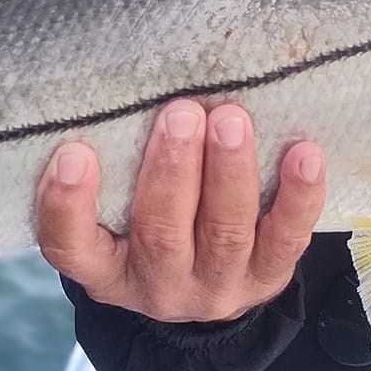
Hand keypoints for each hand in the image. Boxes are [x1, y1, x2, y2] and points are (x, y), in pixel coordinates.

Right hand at [35, 100, 327, 322]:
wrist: (204, 283)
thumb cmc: (146, 221)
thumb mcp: (113, 211)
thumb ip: (111, 164)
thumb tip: (123, 82)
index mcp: (103, 269)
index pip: (69, 247)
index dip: (66, 205)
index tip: (72, 153)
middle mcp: (156, 286)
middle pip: (161, 234)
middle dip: (171, 173)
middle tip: (180, 114)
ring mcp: (215, 288)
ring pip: (224, 233)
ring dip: (228, 173)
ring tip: (230, 119)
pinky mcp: (267, 279)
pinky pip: (286, 239)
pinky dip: (297, 196)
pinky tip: (304, 153)